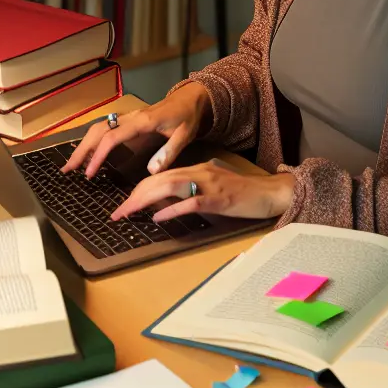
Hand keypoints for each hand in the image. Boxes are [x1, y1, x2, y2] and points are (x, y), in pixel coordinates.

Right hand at [61, 83, 210, 177]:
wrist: (189, 98)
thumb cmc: (187, 116)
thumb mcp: (184, 135)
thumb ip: (168, 152)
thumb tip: (151, 171)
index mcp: (142, 121)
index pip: (112, 138)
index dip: (98, 155)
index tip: (90, 173)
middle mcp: (130, 117)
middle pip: (98, 131)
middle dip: (81, 150)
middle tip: (67, 170)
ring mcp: (127, 117)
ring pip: (98, 128)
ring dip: (83, 145)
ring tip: (71, 165)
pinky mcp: (127, 119)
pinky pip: (105, 128)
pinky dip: (91, 140)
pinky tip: (86, 153)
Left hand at [110, 159, 294, 223]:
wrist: (270, 193)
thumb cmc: (242, 194)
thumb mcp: (210, 190)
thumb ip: (187, 194)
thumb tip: (160, 204)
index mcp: (196, 170)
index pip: (159, 177)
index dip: (137, 191)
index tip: (122, 206)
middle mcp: (199, 172)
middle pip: (159, 180)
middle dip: (134, 196)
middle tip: (117, 213)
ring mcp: (209, 184)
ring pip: (169, 186)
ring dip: (145, 200)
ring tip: (129, 213)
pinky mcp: (220, 199)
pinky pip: (191, 202)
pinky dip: (172, 209)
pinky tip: (158, 217)